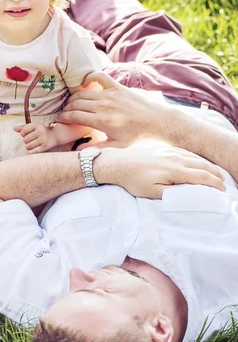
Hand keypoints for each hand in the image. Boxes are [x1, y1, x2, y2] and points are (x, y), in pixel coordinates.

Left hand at [14, 122, 52, 153]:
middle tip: (31, 139)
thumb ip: (23, 127)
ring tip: (33, 144)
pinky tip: (34, 148)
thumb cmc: (40, 131)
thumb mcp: (33, 127)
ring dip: (28, 146)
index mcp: (37, 125)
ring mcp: (43, 139)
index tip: (26, 134)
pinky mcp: (44, 147)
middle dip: (26, 141)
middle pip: (25, 139)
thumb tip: (13, 128)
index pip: (23, 130)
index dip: (22, 133)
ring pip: (28, 146)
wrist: (54, 136)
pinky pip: (32, 152)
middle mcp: (40, 131)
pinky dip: (31, 151)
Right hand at [56, 72, 168, 145]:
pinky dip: (89, 77)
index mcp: (102, 121)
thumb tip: (79, 151)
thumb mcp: (117, 146)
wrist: (157, 122)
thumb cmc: (137, 136)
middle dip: (66, 108)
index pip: (74, 116)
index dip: (63, 118)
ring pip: (83, 93)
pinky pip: (99, 76)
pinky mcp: (117, 87)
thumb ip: (97, 148)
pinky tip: (85, 84)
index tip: (58, 120)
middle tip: (64, 113)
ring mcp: (110, 94)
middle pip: (75, 103)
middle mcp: (104, 106)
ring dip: (74, 97)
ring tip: (72, 103)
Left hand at [95, 144, 225, 198]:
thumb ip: (172, 194)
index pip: (202, 177)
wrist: (118, 163)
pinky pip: (185, 151)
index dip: (214, 184)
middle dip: (215, 174)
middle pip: (202, 165)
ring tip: (215, 173)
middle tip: (223, 182)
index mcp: (175, 170)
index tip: (222, 190)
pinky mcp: (163, 147)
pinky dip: (196, 158)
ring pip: (195, 157)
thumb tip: (189, 194)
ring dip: (207, 165)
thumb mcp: (152, 192)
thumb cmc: (133, 181)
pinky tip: (197, 162)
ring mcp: (169, 150)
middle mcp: (175, 158)